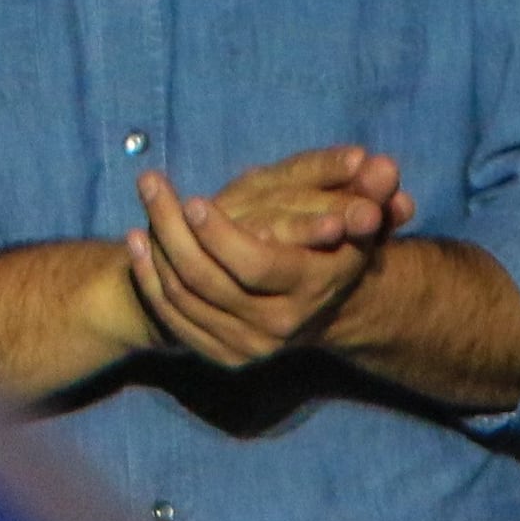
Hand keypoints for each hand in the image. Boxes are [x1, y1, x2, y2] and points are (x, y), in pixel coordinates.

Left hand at [127, 149, 403, 369]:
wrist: (323, 307)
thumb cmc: (335, 243)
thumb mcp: (357, 213)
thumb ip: (367, 189)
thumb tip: (383, 165)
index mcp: (312, 287)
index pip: (256, 266)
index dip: (221, 235)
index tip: (192, 199)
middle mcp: (280, 324)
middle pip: (209, 279)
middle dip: (172, 228)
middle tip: (149, 182)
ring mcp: (249, 345)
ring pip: (185, 297)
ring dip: (155, 249)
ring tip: (141, 207)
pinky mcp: (222, 354)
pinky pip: (175, 319)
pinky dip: (149, 280)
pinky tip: (136, 242)